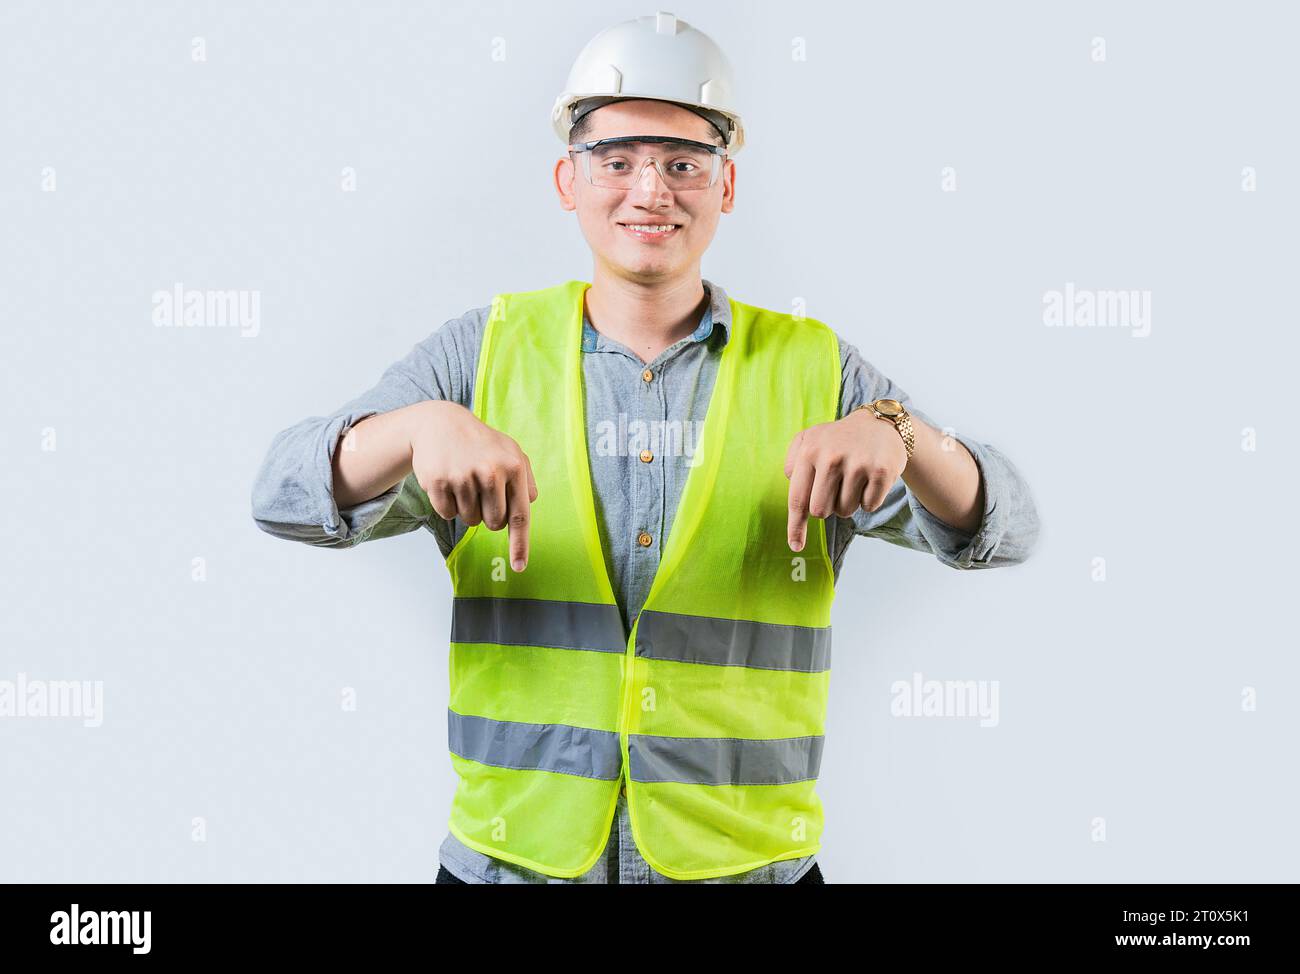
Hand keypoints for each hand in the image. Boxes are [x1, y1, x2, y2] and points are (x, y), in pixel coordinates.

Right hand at [408, 400, 537, 570]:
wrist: (440, 423)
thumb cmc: (480, 443)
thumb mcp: (510, 451)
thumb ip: (525, 479)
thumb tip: (529, 505)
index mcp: (513, 467)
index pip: (519, 515)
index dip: (520, 545)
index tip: (519, 567)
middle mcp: (490, 472)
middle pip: (493, 523)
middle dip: (488, 515)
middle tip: (481, 492)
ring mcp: (462, 477)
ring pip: (469, 521)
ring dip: (467, 508)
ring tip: (464, 480)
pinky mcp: (438, 482)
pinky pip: (447, 514)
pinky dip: (448, 504)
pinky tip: (448, 481)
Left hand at [784, 406, 907, 551]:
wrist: (881, 424)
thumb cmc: (839, 439)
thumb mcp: (809, 439)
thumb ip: (792, 462)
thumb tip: (791, 486)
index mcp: (809, 451)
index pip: (797, 498)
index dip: (795, 526)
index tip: (796, 546)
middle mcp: (831, 457)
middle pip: (820, 511)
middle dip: (826, 508)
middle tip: (835, 489)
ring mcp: (857, 464)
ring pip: (845, 511)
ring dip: (848, 502)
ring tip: (853, 478)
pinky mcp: (881, 472)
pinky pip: (868, 507)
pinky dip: (868, 499)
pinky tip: (869, 479)